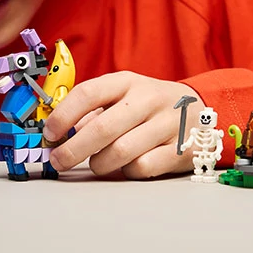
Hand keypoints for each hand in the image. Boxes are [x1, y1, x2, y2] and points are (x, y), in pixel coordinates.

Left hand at [42, 71, 203, 178]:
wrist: (202, 112)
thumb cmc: (148, 107)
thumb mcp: (123, 97)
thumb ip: (92, 112)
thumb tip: (57, 134)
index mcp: (127, 82)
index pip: (88, 93)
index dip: (63, 116)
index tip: (49, 134)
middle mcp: (148, 99)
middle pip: (102, 128)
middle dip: (73, 150)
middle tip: (58, 161)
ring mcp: (167, 124)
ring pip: (120, 152)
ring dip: (99, 163)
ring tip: (96, 163)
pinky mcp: (181, 149)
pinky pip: (142, 168)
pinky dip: (127, 171)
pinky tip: (128, 165)